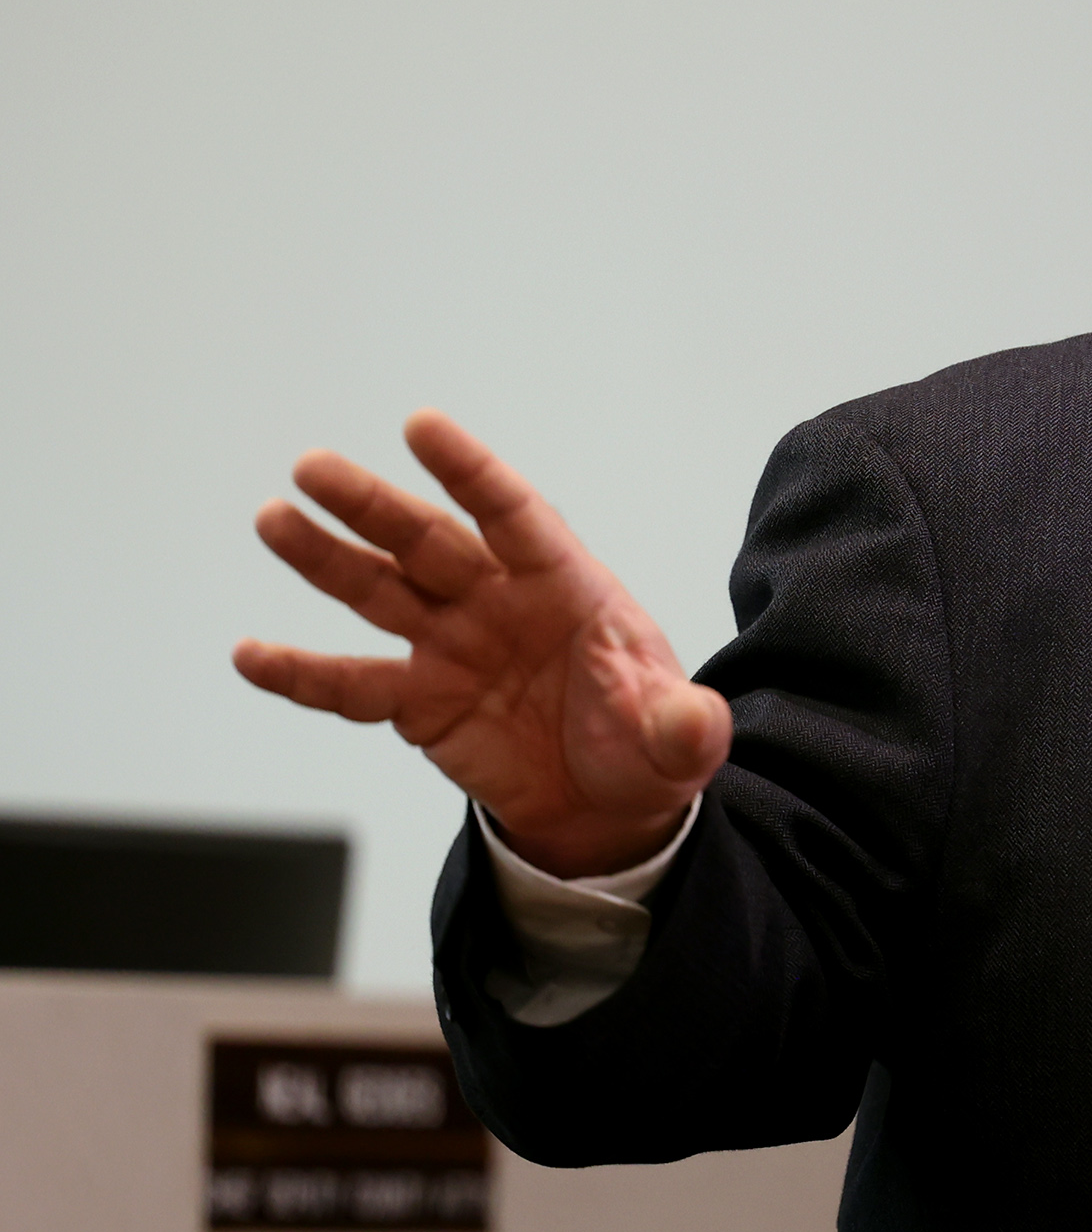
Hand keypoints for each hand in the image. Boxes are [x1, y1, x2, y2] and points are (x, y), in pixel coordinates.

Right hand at [233, 410, 730, 878]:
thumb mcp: (677, 740)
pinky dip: (302, 674)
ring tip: (272, 519)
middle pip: (429, 542)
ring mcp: (453, 647)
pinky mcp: (420, 702)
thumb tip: (699, 726)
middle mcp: (499, 603)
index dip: (470, 473)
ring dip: (326, 559)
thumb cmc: (645, 746)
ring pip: (380, 593)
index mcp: (567, 588)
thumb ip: (681, 726)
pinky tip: (251, 655)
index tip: (421, 425)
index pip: (514, 516)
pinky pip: (352, 686)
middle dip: (374, 506)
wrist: (610, 806)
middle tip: (313, 467)